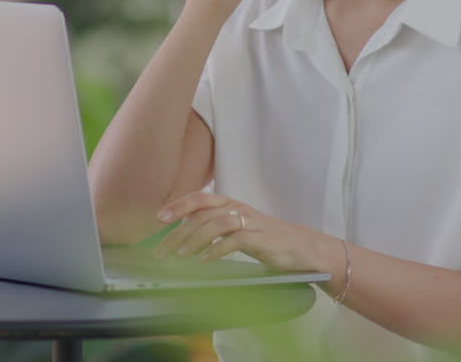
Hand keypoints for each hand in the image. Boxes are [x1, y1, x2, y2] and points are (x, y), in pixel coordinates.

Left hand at [153, 192, 327, 272]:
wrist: (300, 247)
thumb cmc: (265, 240)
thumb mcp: (236, 229)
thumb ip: (213, 228)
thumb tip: (182, 236)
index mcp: (230, 203)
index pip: (199, 199)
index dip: (178, 206)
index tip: (159, 218)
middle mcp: (237, 208)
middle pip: (201, 213)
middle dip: (178, 230)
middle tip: (162, 249)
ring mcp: (249, 221)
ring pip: (214, 224)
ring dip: (194, 240)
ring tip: (180, 256)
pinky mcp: (259, 238)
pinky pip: (233, 241)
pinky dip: (216, 250)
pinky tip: (204, 261)